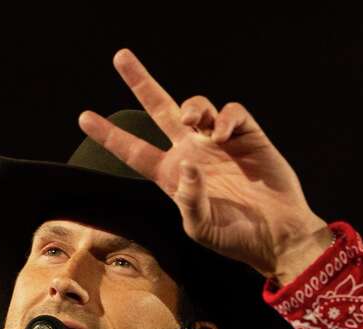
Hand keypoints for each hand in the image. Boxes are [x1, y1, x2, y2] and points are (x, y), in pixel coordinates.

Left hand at [77, 48, 331, 279]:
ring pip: (196, 105)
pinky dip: (227, 117)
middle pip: (160, 110)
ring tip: (193, 121)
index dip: (110, 134)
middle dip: (141, 83)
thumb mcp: (202, 227)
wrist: (278, 234)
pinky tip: (225, 134)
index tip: (84, 117)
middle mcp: (191, 152)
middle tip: (120, 56)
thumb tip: (187, 164)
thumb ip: (189, 200)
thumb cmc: (236, 238)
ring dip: (192, 106)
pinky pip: (232, 112)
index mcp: (172, 176)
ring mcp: (219, 142)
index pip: (134, 151)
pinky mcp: (248, 135)